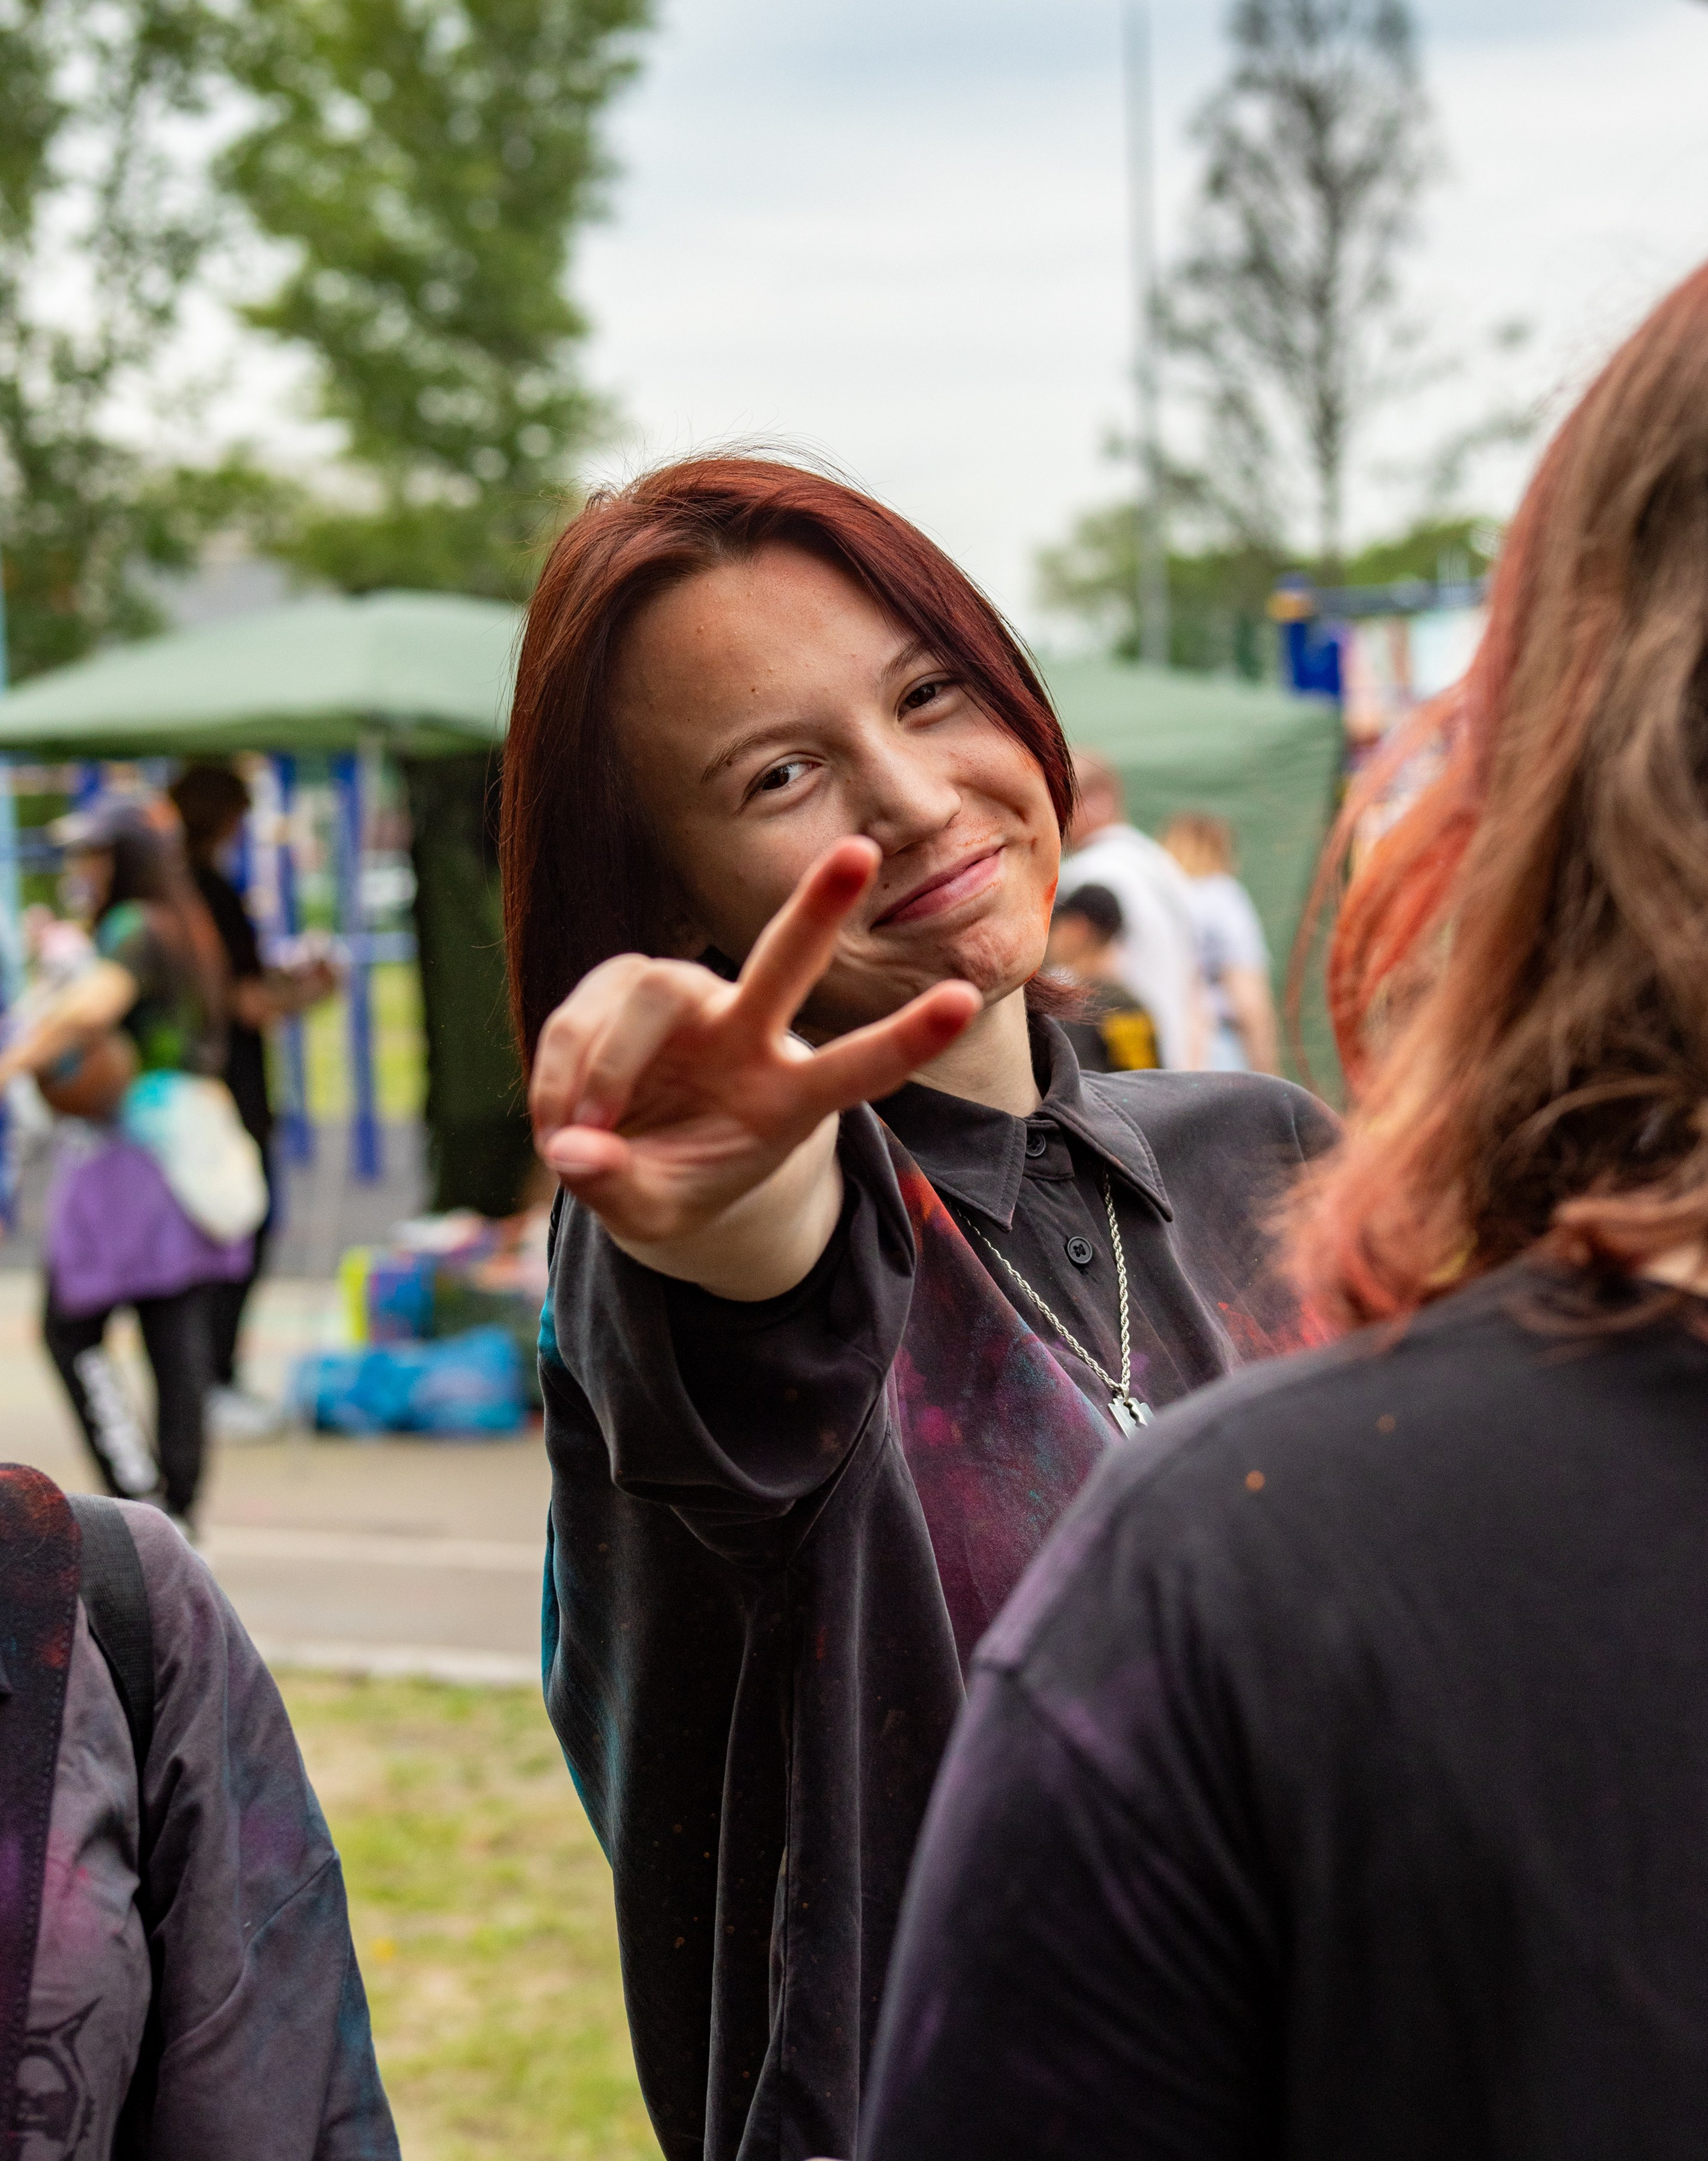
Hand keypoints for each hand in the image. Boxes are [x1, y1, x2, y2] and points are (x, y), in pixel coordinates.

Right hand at [530, 838, 979, 1297]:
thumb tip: (571, 1156)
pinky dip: (562, 1068)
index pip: (857, 1067)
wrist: (633, 1163)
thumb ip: (619, 1189)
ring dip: (603, 1069)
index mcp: (786, 1097)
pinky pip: (584, 1012)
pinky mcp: (629, 985)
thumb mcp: (650, 1216)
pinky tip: (558, 1117)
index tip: (967, 998)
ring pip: (652, 992)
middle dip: (820, 907)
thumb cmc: (667, 1187)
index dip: (907, 1037)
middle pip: (786, 962)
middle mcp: (749, 1034)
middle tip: (859, 850)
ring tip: (573, 1137)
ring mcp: (690, 1003)